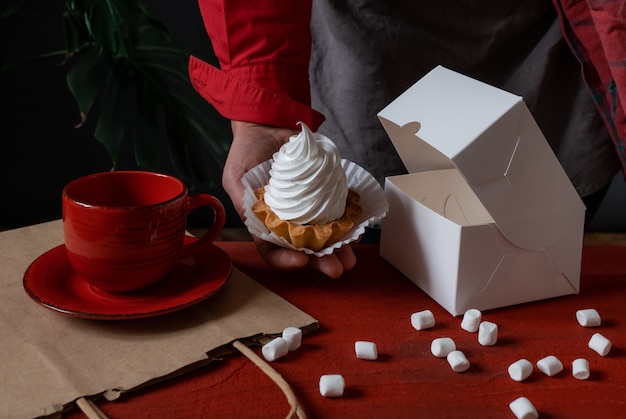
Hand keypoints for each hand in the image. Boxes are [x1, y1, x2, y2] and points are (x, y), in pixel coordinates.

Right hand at [223, 121, 356, 277]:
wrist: (268, 124)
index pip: (274, 250)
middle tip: (336, 269)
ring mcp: (310, 207)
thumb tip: (256, 223)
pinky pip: (339, 209)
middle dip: (322, 261)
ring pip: (326, 234)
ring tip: (351, 257)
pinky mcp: (326, 191)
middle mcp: (290, 220)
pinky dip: (349, 220)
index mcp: (266, 223)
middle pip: (306, 248)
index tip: (300, 259)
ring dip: (341, 247)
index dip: (285, 260)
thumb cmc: (246, 153)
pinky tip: (356, 227)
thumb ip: (244, 201)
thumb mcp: (236, 177)